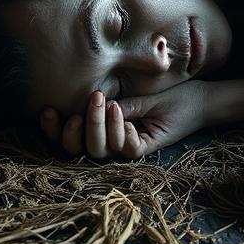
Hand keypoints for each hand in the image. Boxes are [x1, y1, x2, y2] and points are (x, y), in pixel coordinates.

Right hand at [39, 82, 209, 160]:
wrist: (196, 98)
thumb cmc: (164, 93)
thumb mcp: (130, 93)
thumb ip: (108, 101)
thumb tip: (77, 97)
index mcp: (101, 126)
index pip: (68, 136)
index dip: (52, 129)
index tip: (46, 110)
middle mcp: (111, 140)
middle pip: (78, 149)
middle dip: (72, 132)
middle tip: (76, 112)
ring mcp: (127, 146)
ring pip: (99, 151)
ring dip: (97, 127)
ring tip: (105, 104)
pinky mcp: (146, 148)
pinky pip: (126, 149)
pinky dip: (121, 131)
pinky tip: (121, 113)